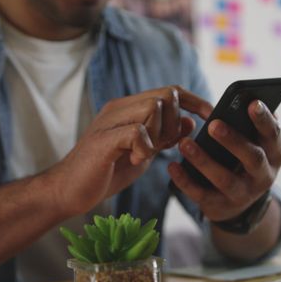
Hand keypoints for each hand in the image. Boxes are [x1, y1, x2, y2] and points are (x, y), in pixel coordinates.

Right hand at [46, 86, 212, 216]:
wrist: (70, 190)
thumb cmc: (106, 171)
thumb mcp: (144, 152)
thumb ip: (165, 137)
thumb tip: (190, 122)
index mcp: (130, 108)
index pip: (169, 91)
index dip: (194, 100)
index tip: (211, 114)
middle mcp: (120, 108)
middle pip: (166, 96)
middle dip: (175, 123)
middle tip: (163, 147)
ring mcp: (110, 121)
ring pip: (153, 108)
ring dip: (159, 135)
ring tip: (144, 154)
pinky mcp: (103, 139)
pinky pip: (138, 131)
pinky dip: (144, 148)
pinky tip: (134, 160)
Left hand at [168, 100, 280, 220]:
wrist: (238, 205)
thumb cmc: (244, 160)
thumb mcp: (255, 145)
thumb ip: (252, 125)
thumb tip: (250, 98)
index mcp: (273, 154)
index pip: (273, 134)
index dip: (264, 119)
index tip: (252, 103)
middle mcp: (263, 176)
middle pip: (252, 158)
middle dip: (233, 141)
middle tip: (213, 125)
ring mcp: (243, 195)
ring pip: (224, 179)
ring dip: (204, 161)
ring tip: (184, 143)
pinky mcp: (220, 207)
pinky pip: (201, 194)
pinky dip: (185, 181)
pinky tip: (172, 166)